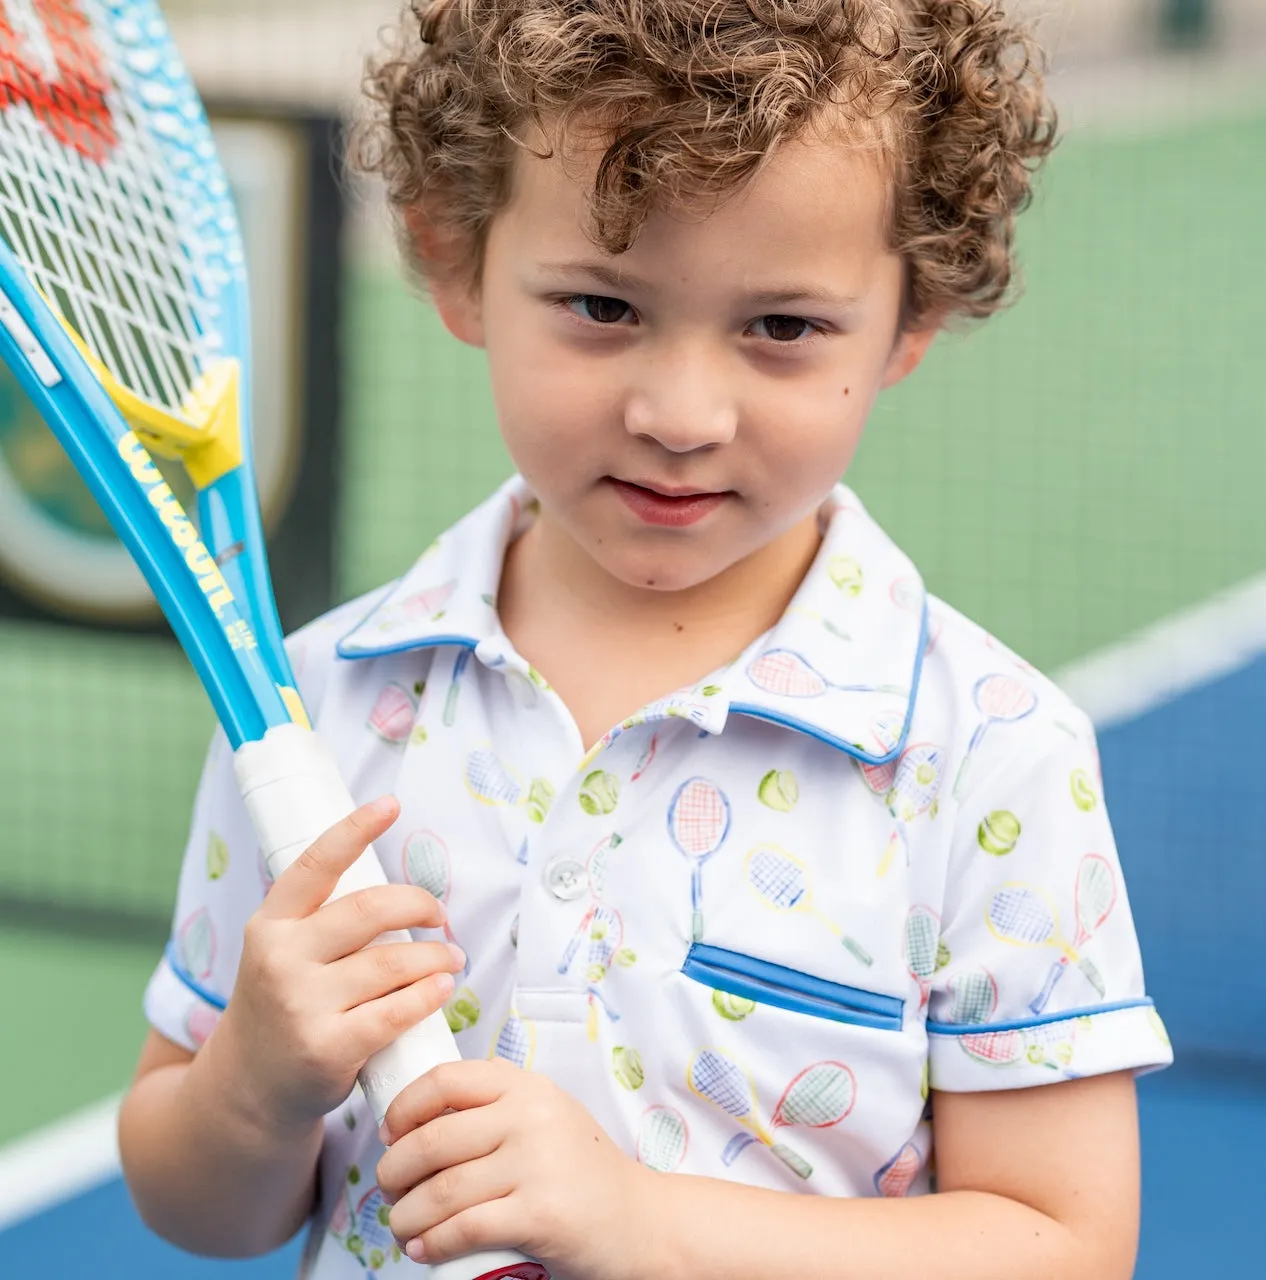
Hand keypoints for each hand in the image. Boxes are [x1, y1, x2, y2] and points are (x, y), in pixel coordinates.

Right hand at [215, 797, 465, 1135]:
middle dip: (419, 904)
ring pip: (392, 961)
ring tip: (450, 958)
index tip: (390, 804)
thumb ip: (326, 919)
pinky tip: (441, 988)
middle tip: (440, 915)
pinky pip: (396, 1011)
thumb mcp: (281, 951)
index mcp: (270, 922)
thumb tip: (400, 889)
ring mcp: (300, 1004)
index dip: (355, 829)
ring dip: (435, 955)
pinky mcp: (325, 1048)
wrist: (247, 1090)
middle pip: (371, 909)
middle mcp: (280, 957)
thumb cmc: (283, 1005)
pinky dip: (428, 995)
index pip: (317, 863)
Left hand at [377, 1060, 658, 1279]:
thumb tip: (417, 1123)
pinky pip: (465, 1227)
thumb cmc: (582, 1171)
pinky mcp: (540, 1214)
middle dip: (394, 1172)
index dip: (403, 1108)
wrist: (641, 1220)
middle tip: (388, 1190)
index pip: (445, 1080)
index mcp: (526, 1087)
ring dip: (406, 1215)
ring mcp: (537, 1164)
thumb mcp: (545, 1117)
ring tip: (399, 1226)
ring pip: (442, 1190)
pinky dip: (433, 1242)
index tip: (388, 1134)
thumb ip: (495, 1110)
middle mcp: (530, 1117)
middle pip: (433, 1141)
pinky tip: (422, 1249)